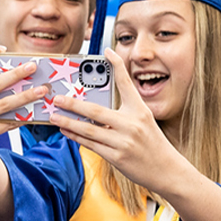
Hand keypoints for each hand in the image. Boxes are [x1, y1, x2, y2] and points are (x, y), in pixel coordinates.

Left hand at [47, 48, 192, 196]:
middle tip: (58, 98)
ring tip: (55, 116)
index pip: (127, 83)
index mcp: (140, 110)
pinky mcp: (117, 157)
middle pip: (96, 111)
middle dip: (73, 104)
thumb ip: (124, 111)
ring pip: (89, 130)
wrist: (166, 169)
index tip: (108, 51)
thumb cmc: (152, 143)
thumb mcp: (144, 121)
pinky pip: (92, 145)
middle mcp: (131, 124)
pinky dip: (77, 137)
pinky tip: (66, 131)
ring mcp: (123, 142)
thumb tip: (95, 106)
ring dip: (69, 123)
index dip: (117, 65)